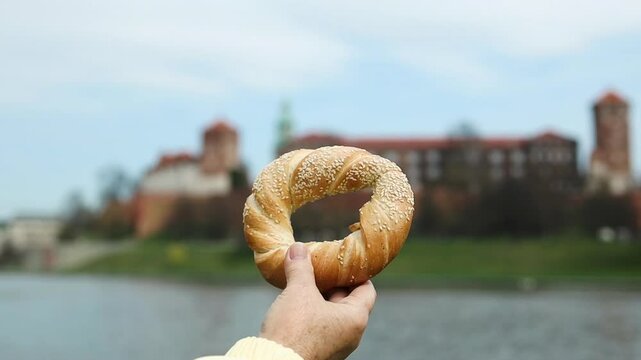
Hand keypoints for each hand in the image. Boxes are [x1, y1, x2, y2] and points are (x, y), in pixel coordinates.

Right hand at [260, 242, 376, 359]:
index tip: (342, 261)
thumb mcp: (298, 291)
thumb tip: (298, 248)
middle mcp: (351, 335)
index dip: (356, 272)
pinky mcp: (319, 352)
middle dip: (332, 283)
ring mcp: (336, 347)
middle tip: (319, 267)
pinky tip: (296, 303)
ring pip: (333, 315)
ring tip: (304, 282)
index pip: (367, 289)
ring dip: (320, 298)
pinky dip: (312, 313)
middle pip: (349, 301)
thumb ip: (300, 267)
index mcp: (355, 319)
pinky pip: (321, 327)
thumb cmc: (293, 330)